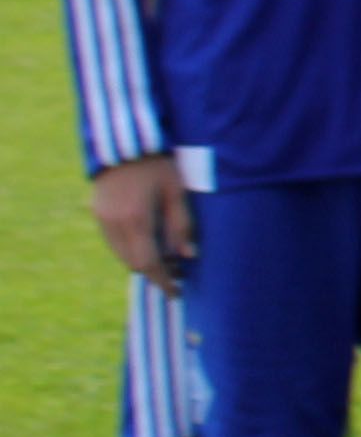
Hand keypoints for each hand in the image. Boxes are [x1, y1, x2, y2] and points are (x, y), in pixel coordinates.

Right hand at [91, 154, 194, 292]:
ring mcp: (102, 218)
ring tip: (165, 256)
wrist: (126, 144)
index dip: (162, 281)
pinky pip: (113, 241)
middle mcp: (114, 223)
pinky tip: (147, 240)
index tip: (176, 292)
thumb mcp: (177, 191)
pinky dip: (129, 247)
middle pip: (133, 262)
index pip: (148, 263)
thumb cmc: (158, 165)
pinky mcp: (97, 212)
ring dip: (141, 260)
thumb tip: (188, 256)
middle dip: (154, 271)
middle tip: (177, 272)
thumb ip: (182, 225)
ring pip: (121, 254)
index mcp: (136, 219)